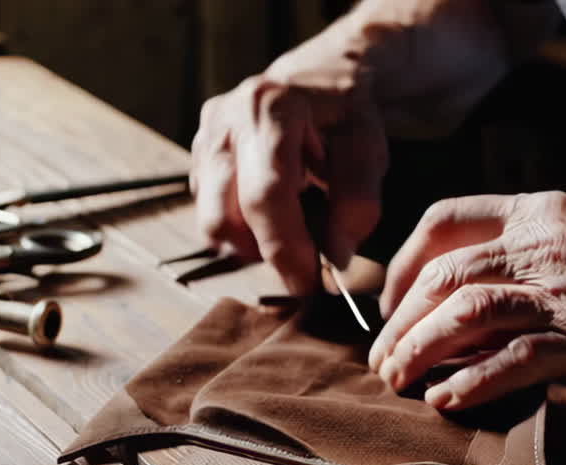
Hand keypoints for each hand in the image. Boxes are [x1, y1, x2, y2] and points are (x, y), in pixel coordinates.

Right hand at [190, 68, 387, 294]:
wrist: (317, 78)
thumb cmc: (344, 116)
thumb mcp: (368, 149)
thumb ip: (358, 201)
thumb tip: (338, 255)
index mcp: (270, 108)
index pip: (266, 195)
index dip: (284, 248)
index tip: (307, 285)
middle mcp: (225, 120)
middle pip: (224, 215)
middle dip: (263, 253)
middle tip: (303, 264)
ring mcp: (204, 137)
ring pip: (210, 220)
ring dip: (249, 243)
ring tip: (289, 229)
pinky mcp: (197, 155)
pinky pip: (209, 211)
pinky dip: (240, 226)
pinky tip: (271, 212)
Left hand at [368, 192, 565, 409]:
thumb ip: (521, 261)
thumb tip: (453, 308)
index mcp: (540, 213)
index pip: (444, 220)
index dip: (403, 264)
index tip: (390, 305)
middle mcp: (546, 243)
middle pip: (443, 274)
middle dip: (400, 322)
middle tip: (383, 359)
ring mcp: (565, 290)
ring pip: (465, 311)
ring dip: (420, 349)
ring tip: (398, 380)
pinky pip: (510, 358)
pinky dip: (469, 381)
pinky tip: (445, 399)